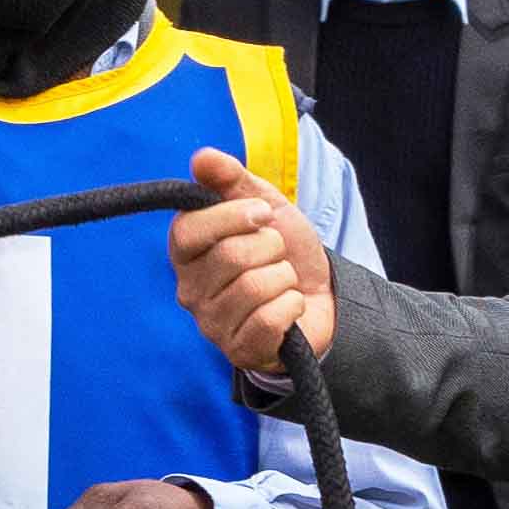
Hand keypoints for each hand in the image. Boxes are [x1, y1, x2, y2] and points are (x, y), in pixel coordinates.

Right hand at [170, 148, 333, 368]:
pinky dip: (292, 306)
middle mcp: (189, 290)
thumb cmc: (284, 249)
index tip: (262, 213)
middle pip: (229, 256)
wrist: (321, 293)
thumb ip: (231, 179)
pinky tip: (289, 309)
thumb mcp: (263, 204)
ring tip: (282, 280)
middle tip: (277, 253)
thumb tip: (202, 157)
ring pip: (254, 287)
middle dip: (270, 247)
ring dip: (284, 277)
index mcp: (187, 252)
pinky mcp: (238, 350)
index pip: (188, 231)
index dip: (230, 217)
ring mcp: (211, 324)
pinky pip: (270, 319)